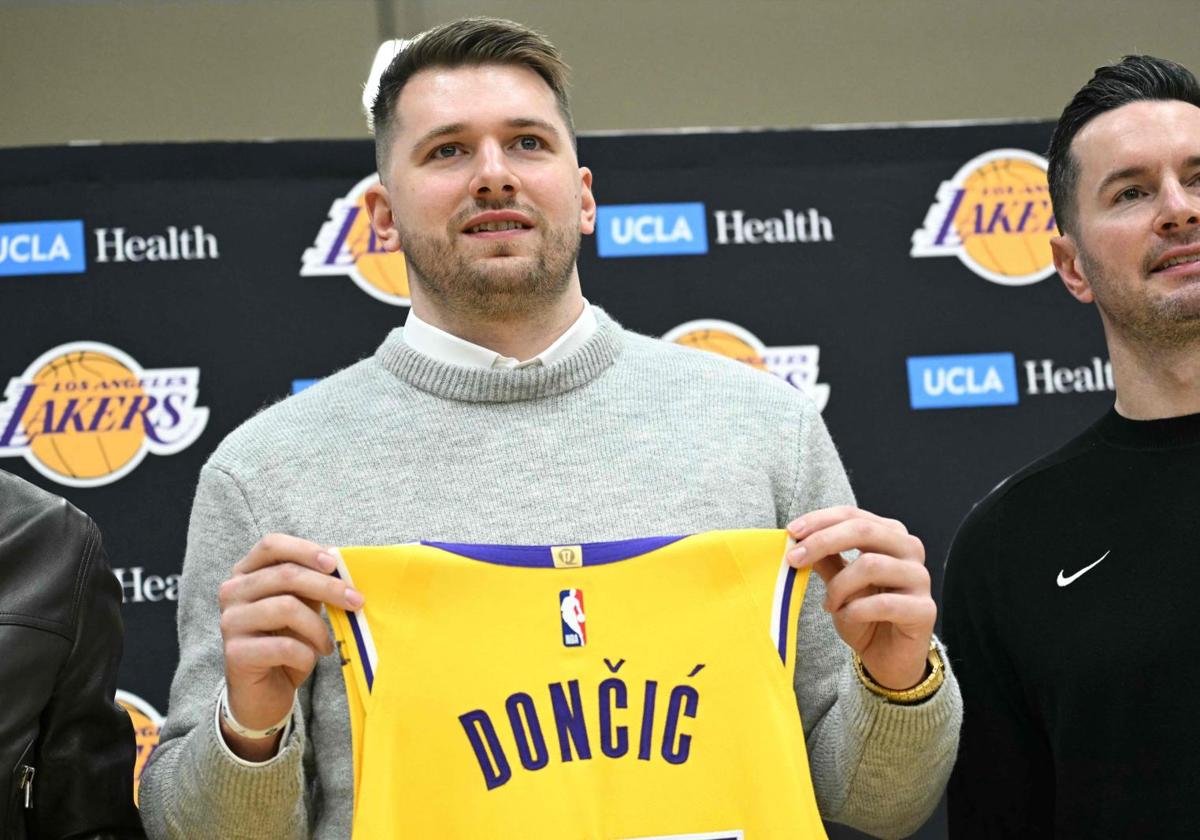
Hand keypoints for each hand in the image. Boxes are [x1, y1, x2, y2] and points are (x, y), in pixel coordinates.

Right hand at [217, 533, 363, 759]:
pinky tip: (311, 660)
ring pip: (286, 607)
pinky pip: (284, 646)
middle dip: (328, 587)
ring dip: (318, 627)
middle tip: (356, 602)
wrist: (262, 693)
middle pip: (286, 575)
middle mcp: (232, 593)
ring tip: (327, 643)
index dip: (305, 549)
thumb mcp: (301, 607)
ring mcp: (230, 622)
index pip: (271, 545)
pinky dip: (307, 654)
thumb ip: (313, 585)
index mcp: (246, 574)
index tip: (335, 563)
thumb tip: (342, 566)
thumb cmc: (285, 643)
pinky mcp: (235, 653)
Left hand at [786, 506, 933, 690]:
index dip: (820, 520)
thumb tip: (797, 537)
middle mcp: (910, 550)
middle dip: (823, 542)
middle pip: (863, 530)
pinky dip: (856, 610)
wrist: (888, 657)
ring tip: (829, 603)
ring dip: (839, 586)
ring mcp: (920, 578)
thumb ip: (825, 558)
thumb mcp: (838, 582)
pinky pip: (883, 603)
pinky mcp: (924, 609)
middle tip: (794, 559)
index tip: (790, 532)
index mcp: (890, 534)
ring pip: (871, 565)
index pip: (853, 515)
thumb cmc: (864, 614)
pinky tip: (846, 616)